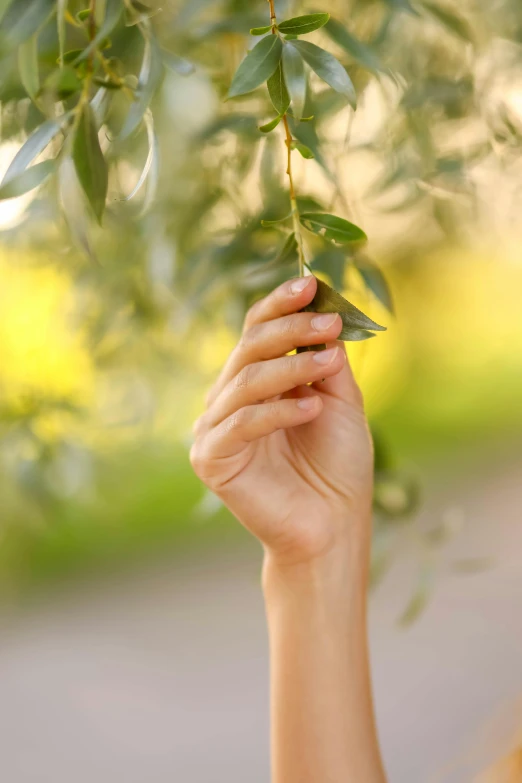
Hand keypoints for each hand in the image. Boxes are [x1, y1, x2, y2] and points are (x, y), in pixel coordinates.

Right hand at [190, 275, 373, 565]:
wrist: (333, 524)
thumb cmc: (338, 464)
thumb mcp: (339, 400)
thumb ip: (325, 360)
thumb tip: (320, 312)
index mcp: (255, 383)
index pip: (256, 332)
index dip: (279, 306)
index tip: (310, 282)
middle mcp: (228, 400)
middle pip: (248, 349)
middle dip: (290, 331)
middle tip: (328, 322)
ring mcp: (214, 429)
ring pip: (246, 381)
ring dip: (290, 367)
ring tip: (329, 362)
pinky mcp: (211, 459)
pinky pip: (241, 423)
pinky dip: (278, 411)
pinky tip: (312, 408)